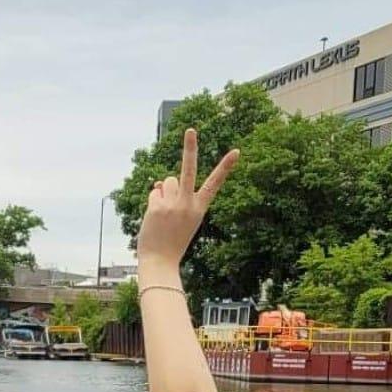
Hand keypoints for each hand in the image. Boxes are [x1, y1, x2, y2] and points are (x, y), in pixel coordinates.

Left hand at [136, 127, 236, 267]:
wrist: (160, 262)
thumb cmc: (173, 241)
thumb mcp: (182, 218)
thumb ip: (176, 197)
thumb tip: (161, 181)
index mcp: (200, 208)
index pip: (216, 184)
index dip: (226, 167)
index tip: (237, 151)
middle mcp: (188, 203)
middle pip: (188, 170)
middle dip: (190, 148)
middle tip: (190, 130)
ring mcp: (172, 204)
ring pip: (167, 182)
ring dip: (165, 192)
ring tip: (165, 213)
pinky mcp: (157, 206)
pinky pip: (154, 193)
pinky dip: (153, 202)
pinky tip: (155, 218)